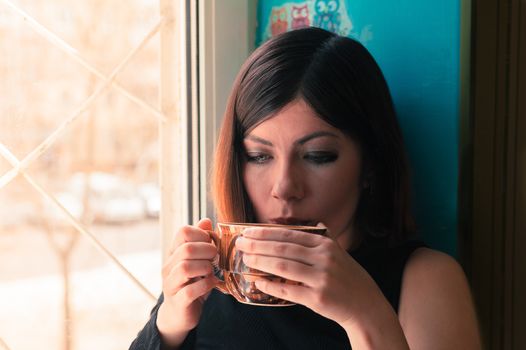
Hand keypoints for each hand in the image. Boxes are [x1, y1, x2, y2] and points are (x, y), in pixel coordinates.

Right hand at [156, 218, 218, 345]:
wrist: (178, 313)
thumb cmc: (191, 283)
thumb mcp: (196, 260)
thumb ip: (200, 240)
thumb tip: (206, 220)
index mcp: (174, 252)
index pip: (183, 231)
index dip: (201, 234)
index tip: (210, 243)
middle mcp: (169, 267)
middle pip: (186, 249)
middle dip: (207, 251)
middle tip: (215, 258)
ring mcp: (171, 284)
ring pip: (185, 268)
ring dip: (205, 267)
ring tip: (211, 271)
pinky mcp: (178, 301)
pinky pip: (190, 291)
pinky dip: (206, 285)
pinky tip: (212, 283)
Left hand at [235, 225, 381, 326]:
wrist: (365, 304)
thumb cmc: (346, 277)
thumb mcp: (336, 253)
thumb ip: (317, 240)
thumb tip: (298, 229)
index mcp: (325, 244)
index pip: (288, 234)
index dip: (265, 233)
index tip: (248, 232)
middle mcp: (324, 257)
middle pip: (282, 248)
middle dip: (257, 245)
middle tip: (240, 244)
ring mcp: (321, 278)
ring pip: (283, 266)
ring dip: (261, 262)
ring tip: (245, 259)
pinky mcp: (318, 298)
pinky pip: (288, 289)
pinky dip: (271, 285)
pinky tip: (258, 282)